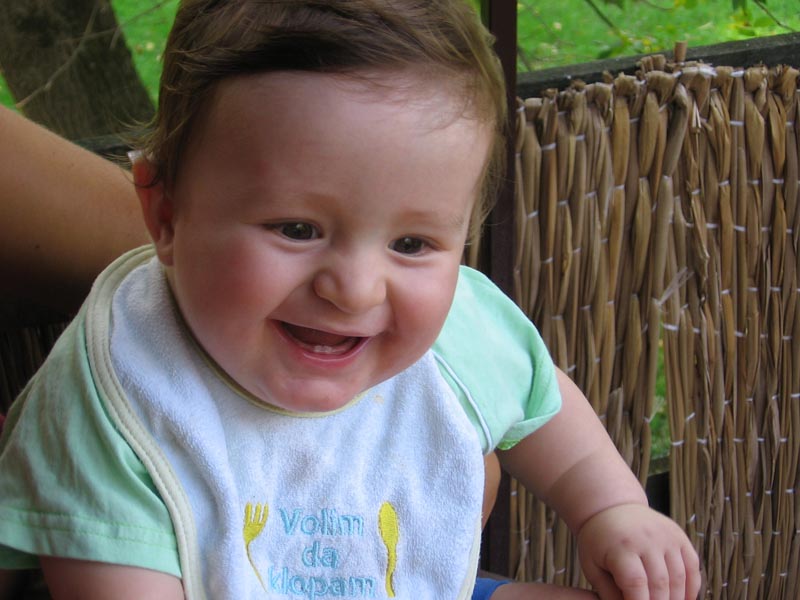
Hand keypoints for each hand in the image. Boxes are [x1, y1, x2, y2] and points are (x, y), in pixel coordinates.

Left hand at [576, 503, 700, 599]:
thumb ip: (607, 593)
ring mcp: (666, 536)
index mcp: (621, 546)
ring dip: (676, 599)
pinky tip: (683, 599)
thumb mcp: (592, 566)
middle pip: (660, 583)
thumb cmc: (599, 542)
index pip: (636, 583)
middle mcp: (646, 538)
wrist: (613, 508)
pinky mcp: (679, 536)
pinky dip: (691, 587)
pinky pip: (692, 566)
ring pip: (679, 577)